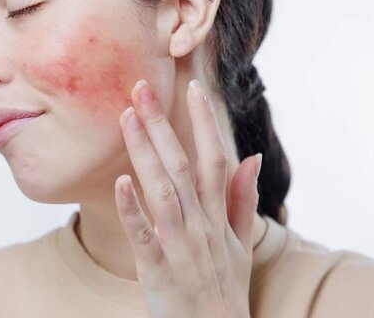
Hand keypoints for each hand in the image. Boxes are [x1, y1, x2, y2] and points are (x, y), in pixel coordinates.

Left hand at [115, 79, 262, 317]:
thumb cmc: (225, 286)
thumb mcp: (242, 242)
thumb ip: (243, 199)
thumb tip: (252, 157)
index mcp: (218, 215)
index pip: (215, 159)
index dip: (205, 122)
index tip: (193, 88)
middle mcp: (201, 224)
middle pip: (181, 166)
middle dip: (162, 125)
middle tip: (142, 88)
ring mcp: (179, 246)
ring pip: (162, 191)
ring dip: (144, 153)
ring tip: (127, 118)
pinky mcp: (158, 268)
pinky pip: (144, 236)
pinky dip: (133, 210)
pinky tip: (120, 182)